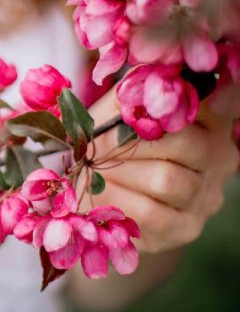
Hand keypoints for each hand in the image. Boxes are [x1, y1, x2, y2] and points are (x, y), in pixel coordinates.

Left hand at [88, 89, 237, 252]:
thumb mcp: (117, 110)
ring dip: (121, 172)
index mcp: (209, 121)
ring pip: (166, 180)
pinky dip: (118, 199)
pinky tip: (98, 191)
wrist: (97, 192)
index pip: (217, 103)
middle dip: (131, 143)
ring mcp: (206, 195)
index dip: (186, 102)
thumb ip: (131, 94)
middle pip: (184, 144)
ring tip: (94, 166)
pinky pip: (151, 213)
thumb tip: (136, 83)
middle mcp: (218, 157)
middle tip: (97, 144)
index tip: (146, 105)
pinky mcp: (186, 227)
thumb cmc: (109, 142)